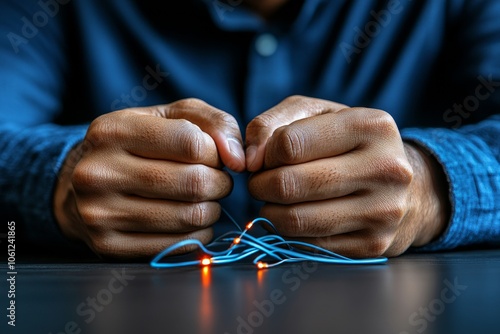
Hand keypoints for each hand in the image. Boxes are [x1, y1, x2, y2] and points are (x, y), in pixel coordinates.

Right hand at [54, 99, 244, 258]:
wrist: (81, 182)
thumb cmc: (138, 143)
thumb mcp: (170, 116)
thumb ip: (213, 123)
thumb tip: (238, 160)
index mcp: (113, 130)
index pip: (192, 143)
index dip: (216, 152)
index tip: (214, 157)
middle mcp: (99, 172)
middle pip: (194, 183)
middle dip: (220, 183)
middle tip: (218, 181)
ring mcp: (99, 213)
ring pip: (189, 216)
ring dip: (211, 209)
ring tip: (205, 199)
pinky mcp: (108, 245)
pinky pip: (178, 245)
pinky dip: (198, 234)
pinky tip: (192, 220)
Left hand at [246, 96, 448, 257]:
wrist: (406, 186)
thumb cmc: (349, 143)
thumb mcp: (315, 115)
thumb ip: (272, 124)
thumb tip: (248, 159)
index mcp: (371, 126)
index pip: (290, 144)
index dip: (266, 153)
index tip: (266, 157)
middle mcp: (385, 168)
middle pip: (289, 184)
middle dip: (260, 185)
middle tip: (259, 183)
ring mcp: (383, 211)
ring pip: (296, 220)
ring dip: (270, 211)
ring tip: (273, 200)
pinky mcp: (374, 244)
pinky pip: (309, 245)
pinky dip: (290, 233)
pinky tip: (296, 217)